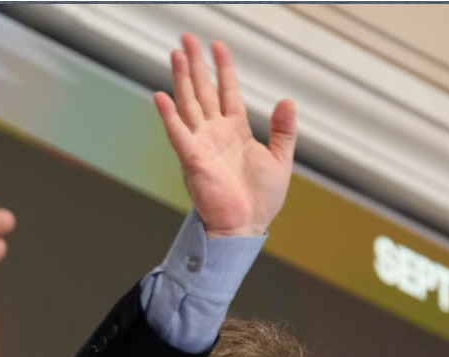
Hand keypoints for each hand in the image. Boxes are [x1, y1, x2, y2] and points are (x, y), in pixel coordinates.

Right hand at [153, 34, 296, 237]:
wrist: (245, 226)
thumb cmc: (260, 199)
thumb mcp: (281, 159)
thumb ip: (283, 130)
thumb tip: (287, 100)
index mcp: (235, 131)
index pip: (227, 91)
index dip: (223, 68)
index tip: (218, 45)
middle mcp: (215, 133)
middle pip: (202, 91)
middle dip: (196, 64)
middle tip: (187, 38)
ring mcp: (202, 144)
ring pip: (189, 104)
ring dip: (181, 79)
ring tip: (176, 54)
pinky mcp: (192, 159)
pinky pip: (178, 133)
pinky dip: (169, 115)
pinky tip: (161, 96)